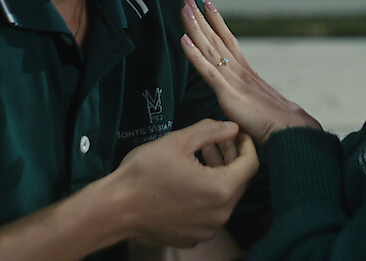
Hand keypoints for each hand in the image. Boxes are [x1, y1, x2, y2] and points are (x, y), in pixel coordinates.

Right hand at [109, 118, 257, 247]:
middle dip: (231, 159)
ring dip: (218, 176)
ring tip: (201, 156)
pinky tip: (189, 181)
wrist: (115, 209)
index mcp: (221, 189)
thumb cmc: (144, 174)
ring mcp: (206, 230)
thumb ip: (210, 131)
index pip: (251, 165)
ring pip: (223, 198)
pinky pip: (208, 213)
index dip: (248, 145)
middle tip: (217, 141)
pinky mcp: (192, 237)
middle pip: (238, 182)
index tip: (240, 134)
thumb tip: (232, 127)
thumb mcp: (178, 142)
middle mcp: (219, 215)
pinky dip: (206, 196)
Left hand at [180, 0, 320, 141]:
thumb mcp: (261, 107)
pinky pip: (207, 71)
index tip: (207, 4)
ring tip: (184, 8)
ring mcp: (234, 81)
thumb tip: (246, 103)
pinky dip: (194, 54)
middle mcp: (240, 71)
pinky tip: (183, 40)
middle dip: (200, 18)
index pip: (229, 41)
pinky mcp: (229, 94)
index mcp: (248, 73)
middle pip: (216, 38)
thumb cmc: (280, 125)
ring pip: (210, 48)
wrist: (292, 132)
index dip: (217, 22)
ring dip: (195, 27)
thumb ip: (251, 100)